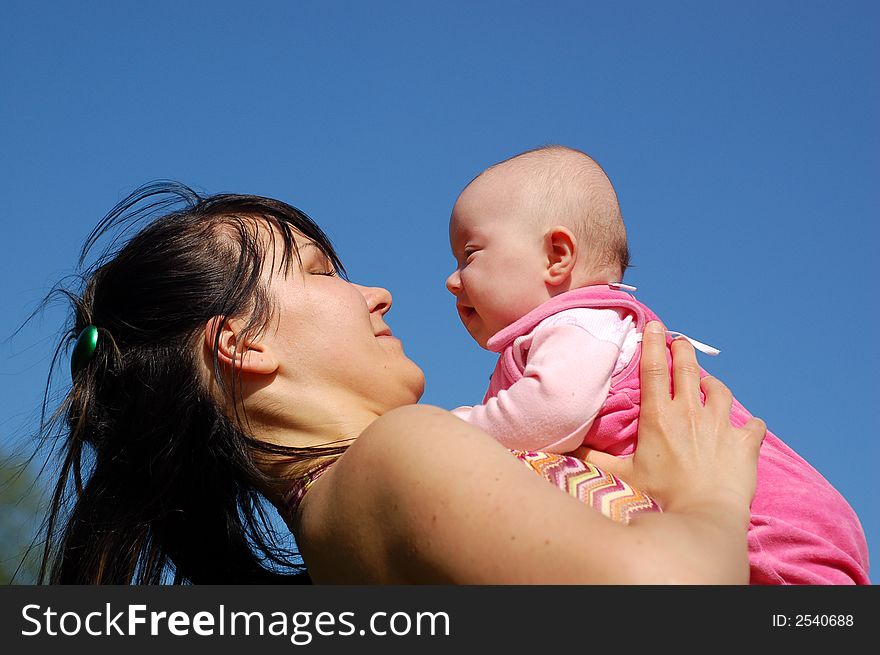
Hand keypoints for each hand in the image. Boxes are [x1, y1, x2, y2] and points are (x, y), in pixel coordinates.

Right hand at [577, 321, 765, 516]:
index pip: (654, 368)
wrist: (704, 518)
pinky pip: (753, 424)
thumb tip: (563, 448)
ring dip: (713, 384)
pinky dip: (749, 424)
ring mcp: (721, 425)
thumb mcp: (619, 477)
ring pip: (720, 390)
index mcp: (659, 416)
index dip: (654, 343)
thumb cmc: (659, 498)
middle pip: (688, 368)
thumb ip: (592, 459)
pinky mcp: (745, 443)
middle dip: (683, 350)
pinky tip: (746, 426)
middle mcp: (691, 412)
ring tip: (708, 384)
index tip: (655, 325)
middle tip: (680, 342)